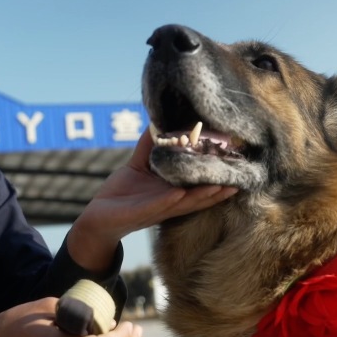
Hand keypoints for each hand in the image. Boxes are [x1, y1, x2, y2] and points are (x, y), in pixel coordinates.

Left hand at [68, 129, 238, 269]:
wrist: (97, 216)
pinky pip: (157, 206)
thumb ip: (149, 144)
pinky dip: (168, 200)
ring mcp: (156, 210)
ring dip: (201, 197)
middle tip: (238, 181)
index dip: (216, 180)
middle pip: (199, 198)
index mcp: (171, 193)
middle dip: (218, 191)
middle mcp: (169, 203)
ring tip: (219, 187)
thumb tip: (157, 120)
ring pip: (184, 204)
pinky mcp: (140, 214)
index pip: (198, 187)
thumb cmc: (121, 192)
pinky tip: (180, 194)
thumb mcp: (138, 165)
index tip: (235, 169)